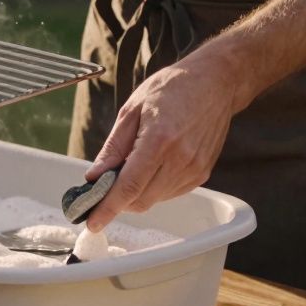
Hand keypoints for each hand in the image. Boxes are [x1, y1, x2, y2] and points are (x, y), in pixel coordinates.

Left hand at [83, 50, 245, 231]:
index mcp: (159, 140)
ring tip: (132, 165)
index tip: (91, 222)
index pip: (128, 186)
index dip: (108, 208)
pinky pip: (170, 193)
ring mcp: (195, 169)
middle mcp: (180, 159)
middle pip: (141, 200)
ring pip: (155, 199)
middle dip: (118, 201)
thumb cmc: (171, 89)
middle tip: (104, 187)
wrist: (214, 83)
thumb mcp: (132, 110)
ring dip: (136, 193)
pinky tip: (152, 165)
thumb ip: (113, 148)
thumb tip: (93, 177)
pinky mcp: (202, 174)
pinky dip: (154, 187)